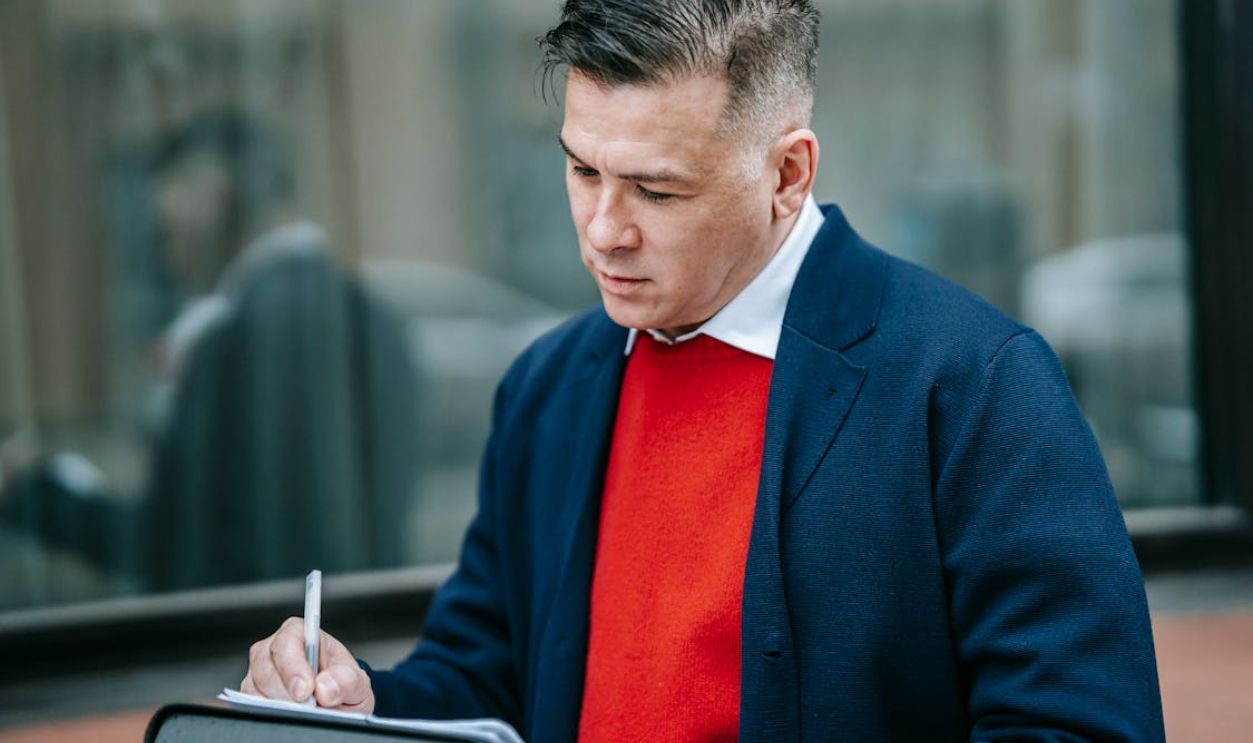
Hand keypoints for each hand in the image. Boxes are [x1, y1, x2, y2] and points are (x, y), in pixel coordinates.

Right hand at [241, 616, 374, 713]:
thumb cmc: (343, 682)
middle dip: (287, 693)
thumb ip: (347, 680)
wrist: (338, 701)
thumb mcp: (356, 681)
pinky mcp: (252, 692)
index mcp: (301, 633)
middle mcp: (274, 648)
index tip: (306, 691)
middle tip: (307, 708)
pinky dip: (270, 713)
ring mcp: (259, 671)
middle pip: (266, 669)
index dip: (293, 668)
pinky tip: (288, 714)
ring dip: (279, 704)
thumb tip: (325, 687)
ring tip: (303, 711)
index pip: (287, 643)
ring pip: (255, 689)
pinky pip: (252, 704)